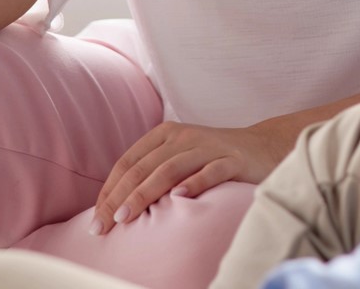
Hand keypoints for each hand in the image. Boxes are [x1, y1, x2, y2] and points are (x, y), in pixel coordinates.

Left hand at [90, 118, 300, 234]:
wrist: (263, 146)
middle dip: (119, 197)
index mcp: (165, 134)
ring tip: (127, 216)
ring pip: (170, 169)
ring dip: (145, 193)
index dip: (109, 190)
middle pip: (144, 167)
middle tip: (103, 225)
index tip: (96, 218)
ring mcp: (210, 146)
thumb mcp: (178, 157)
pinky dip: (194, 183)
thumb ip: (151, 172)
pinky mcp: (233, 159)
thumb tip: (114, 206)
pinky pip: (211, 171)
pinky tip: (179, 198)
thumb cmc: (213, 157)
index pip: (128, 162)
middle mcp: (184, 136)